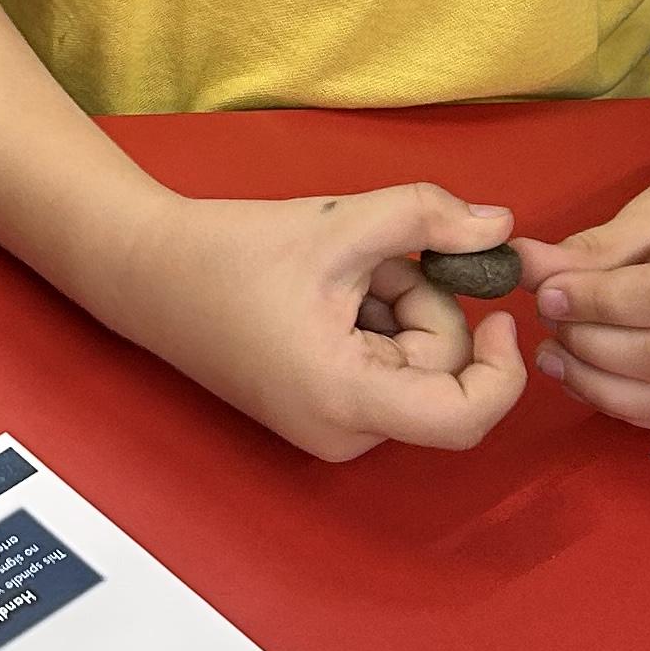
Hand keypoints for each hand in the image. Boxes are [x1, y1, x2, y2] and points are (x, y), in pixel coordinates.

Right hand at [110, 184, 526, 461]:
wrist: (148, 273)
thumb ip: (430, 218)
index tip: (498, 308)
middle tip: (372, 257)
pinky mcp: (319, 412)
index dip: (501, 367)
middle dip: (422, 303)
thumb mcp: (342, 222)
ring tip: (338, 272)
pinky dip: (374, 322)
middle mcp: (342, 431)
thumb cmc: (230, 253)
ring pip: (413, 366)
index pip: (466, 418)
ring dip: (396, 308)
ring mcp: (329, 428)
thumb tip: (500, 227)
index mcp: (348, 399)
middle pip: (439, 373)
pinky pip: (383, 368)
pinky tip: (327, 293)